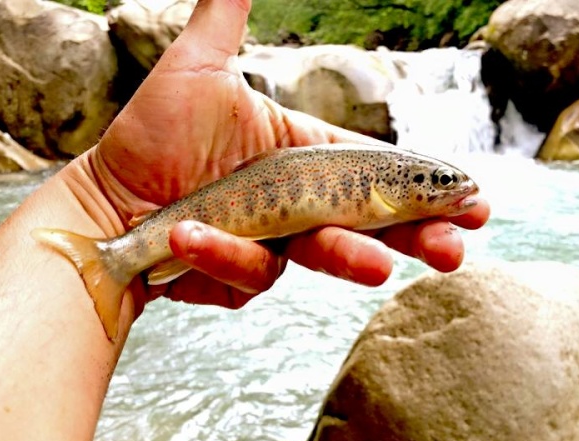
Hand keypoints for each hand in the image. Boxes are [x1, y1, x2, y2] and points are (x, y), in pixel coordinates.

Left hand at [63, 0, 489, 312]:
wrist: (104, 199)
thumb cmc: (151, 134)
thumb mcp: (194, 67)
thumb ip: (227, 17)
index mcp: (304, 155)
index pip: (378, 171)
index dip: (426, 185)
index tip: (474, 199)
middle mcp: (299, 202)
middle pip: (370, 222)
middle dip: (417, 236)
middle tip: (454, 248)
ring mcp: (274, 243)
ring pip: (322, 255)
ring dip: (349, 259)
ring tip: (379, 268)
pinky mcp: (242, 277)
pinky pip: (249, 271)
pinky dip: (227, 256)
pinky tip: (192, 235)